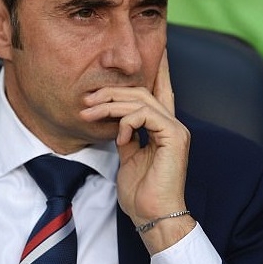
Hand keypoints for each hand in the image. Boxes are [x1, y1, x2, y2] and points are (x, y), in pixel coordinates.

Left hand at [80, 49, 195, 252]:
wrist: (152, 216)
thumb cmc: (140, 192)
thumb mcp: (128, 156)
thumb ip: (126, 135)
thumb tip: (116, 122)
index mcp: (163, 127)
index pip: (160, 89)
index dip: (159, 67)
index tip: (158, 47)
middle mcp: (173, 123)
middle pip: (141, 91)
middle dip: (111, 91)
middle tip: (86, 100)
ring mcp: (176, 129)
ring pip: (141, 99)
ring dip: (110, 104)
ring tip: (89, 113)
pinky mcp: (175, 137)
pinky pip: (146, 114)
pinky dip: (127, 121)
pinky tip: (119, 135)